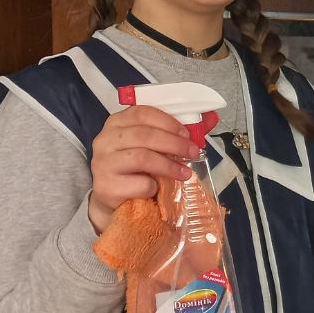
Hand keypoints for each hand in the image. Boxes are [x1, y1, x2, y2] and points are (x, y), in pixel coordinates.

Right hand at [88, 105, 199, 234]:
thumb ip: (179, 132)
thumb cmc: (137, 168)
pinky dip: (153, 186)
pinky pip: (138, 183)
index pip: (142, 112)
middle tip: (193, 153)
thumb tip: (211, 118)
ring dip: (169, 165)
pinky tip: (158, 189)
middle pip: (144, 135)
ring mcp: (102, 162)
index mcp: (117, 122)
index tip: (187, 134)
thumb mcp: (155, 146)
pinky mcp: (105, 186)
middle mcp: (105, 139)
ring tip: (185, 173)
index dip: (168, 122)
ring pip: (142, 157)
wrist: (115, 199)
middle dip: (174, 144)